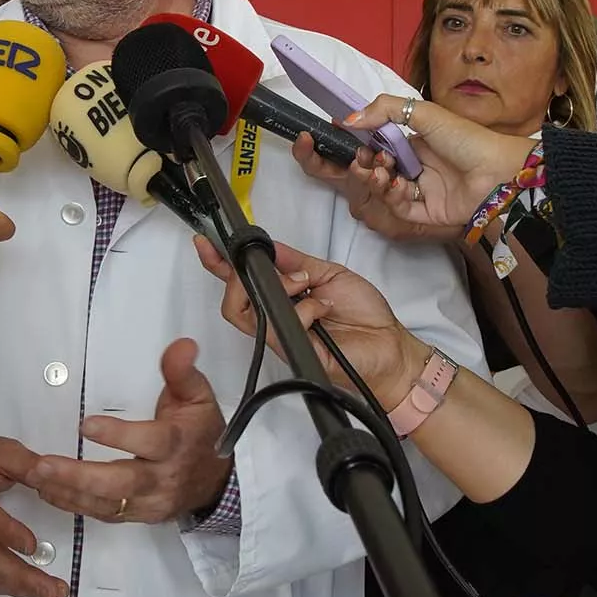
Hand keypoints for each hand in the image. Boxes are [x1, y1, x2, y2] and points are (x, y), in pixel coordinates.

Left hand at [25, 338, 230, 524]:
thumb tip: (181, 346)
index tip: (87, 424)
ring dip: (67, 491)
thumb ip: (182, 372)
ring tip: (36, 475)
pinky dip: (72, 504)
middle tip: (44, 464)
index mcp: (176, 445)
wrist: (215, 481)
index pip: (150, 441)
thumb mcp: (198, 397)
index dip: (119, 435)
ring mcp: (148, 502)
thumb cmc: (200, 435)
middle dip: (80, 476)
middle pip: (121, 483)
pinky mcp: (135, 515)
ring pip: (106, 503)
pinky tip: (47, 490)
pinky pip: (101, 513)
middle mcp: (161, 478)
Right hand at [196, 237, 428, 409]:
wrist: (390, 346)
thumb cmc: (365, 314)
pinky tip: (324, 308)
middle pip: (232, 302)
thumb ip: (297, 262)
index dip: (219, 264)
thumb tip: (269, 246)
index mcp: (283, 298)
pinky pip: (280, 326)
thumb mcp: (329, 274)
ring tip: (303, 284)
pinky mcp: (294, 352)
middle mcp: (277, 318)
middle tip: (264, 266)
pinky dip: (304, 308)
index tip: (206, 243)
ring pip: (249, 314)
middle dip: (238, 276)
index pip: (241, 281)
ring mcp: (283, 337)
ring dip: (276, 288)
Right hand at [344, 95, 535, 230]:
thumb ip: (386, 110)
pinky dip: (392, 197)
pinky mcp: (427, 214)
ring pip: (384, 192)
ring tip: (377, 170)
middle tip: (360, 159)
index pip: (377, 146)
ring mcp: (422, 192)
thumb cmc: (468, 139)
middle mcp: (416, 168)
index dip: (360, 145)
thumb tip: (349, 118)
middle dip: (362, 165)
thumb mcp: (426, 114)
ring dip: (374, 181)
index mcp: (415, 144)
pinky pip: (400, 209)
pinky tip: (394, 185)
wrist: (499, 170)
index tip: (343, 139)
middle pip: (376, 171)